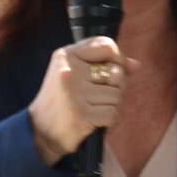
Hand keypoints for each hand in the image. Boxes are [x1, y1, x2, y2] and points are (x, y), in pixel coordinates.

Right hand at [29, 36, 135, 165]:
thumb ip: (104, 63)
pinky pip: (113, 114)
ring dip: (111, 106)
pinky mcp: (82, 115)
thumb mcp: (74, 72)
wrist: (40, 131)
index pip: (107, 46)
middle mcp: (69, 71)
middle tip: (98, 96)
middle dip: (115, 87)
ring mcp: (75, 93)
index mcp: (66, 55)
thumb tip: (136, 65)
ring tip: (93, 109)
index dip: (118, 58)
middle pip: (117, 73)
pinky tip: (95, 121)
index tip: (112, 71)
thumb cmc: (62, 99)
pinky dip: (109, 121)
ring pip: (117, 95)